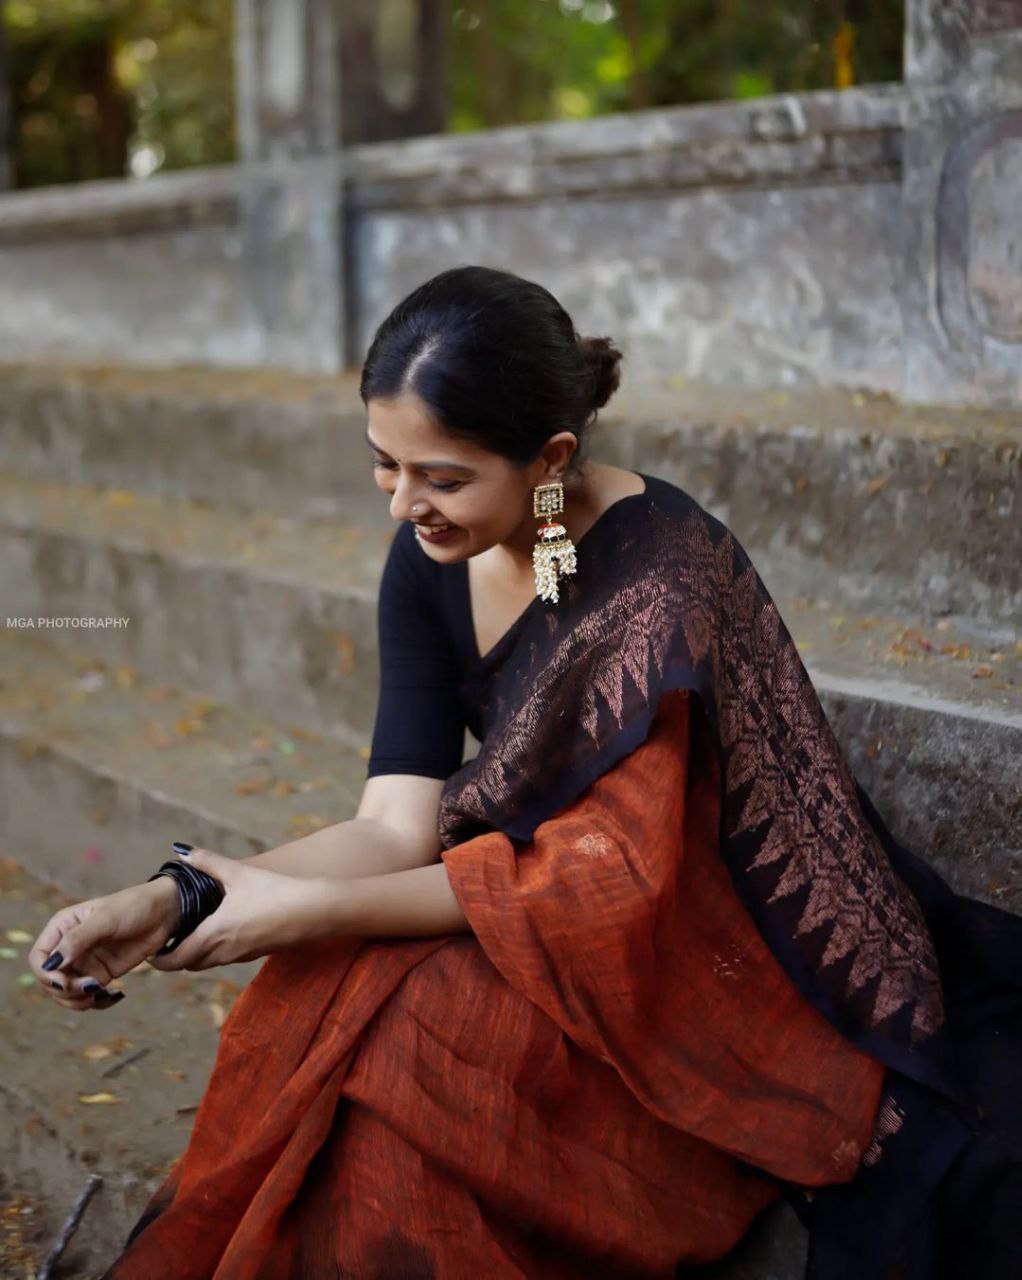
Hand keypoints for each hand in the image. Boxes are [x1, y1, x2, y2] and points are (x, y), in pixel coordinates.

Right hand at [29, 878, 179, 1011]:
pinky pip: (89, 997)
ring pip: (66, 994)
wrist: (165, 913)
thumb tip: (52, 964)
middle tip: (92, 986)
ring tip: (102, 991)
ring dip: (79, 1000)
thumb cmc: (134, 906)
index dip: (45, 974)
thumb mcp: (106, 919)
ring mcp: (84, 963)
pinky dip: (97, 1003)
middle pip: (50, 981)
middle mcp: (68, 947)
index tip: (63, 982)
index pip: (39, 958)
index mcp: (62, 927)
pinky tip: (116, 996)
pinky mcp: (101, 974)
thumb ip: (79, 939)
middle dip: (66, 990)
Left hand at [147, 847, 324, 971]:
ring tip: (191, 936)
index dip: (161, 960)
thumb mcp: (239, 873)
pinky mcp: (258, 953)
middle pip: (191, 965)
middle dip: (176, 958)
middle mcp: (225, 951)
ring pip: (210, 963)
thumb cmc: (275, 891)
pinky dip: (217, 951)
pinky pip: (228, 958)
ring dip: (197, 955)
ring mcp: (242, 955)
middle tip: (167, 943)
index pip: (177, 959)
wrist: (314, 911)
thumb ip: (208, 862)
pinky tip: (223, 931)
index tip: (152, 952)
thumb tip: (182, 851)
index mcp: (214, 933)